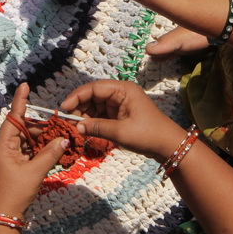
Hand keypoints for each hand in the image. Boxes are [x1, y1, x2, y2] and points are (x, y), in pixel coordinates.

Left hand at [0, 84, 67, 217]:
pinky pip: (25, 150)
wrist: (2, 216)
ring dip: (40, 139)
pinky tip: (51, 150)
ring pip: (25, 140)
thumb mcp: (35, 172)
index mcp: (2, 144)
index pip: (13, 116)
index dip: (20, 100)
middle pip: (22, 128)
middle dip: (41, 127)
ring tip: (59, 139)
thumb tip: (63, 139)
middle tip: (59, 126)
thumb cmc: (14, 193)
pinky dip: (37, 149)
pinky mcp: (9, 164)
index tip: (25, 85)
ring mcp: (4, 156)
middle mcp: (1, 147)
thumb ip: (50, 153)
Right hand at [59, 79, 184, 161]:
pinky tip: (85, 130)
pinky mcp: (120, 115)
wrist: (168, 145)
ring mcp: (120, 104)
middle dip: (79, 107)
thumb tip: (77, 127)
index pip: (94, 88)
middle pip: (93, 96)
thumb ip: (97, 127)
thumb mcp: (121, 132)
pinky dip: (92, 122)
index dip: (76, 96)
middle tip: (69, 122)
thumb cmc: (148, 134)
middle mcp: (120, 93)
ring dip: (85, 116)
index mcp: (123, 90)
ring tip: (76, 128)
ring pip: (95, 106)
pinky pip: (101, 114)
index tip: (64, 108)